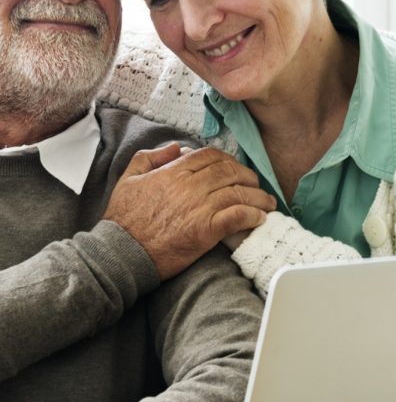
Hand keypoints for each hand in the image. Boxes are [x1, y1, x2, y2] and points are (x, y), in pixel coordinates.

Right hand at [102, 143, 276, 279]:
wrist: (122, 252)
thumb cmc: (123, 219)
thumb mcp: (128, 179)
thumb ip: (150, 158)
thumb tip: (177, 148)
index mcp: (173, 172)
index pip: (210, 156)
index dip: (229, 160)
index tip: (236, 169)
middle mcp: (190, 186)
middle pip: (230, 172)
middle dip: (248, 177)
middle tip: (256, 185)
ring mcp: (199, 207)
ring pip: (239, 193)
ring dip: (258, 197)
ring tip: (267, 203)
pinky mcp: (206, 231)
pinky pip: (238, 216)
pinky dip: (252, 215)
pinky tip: (259, 218)